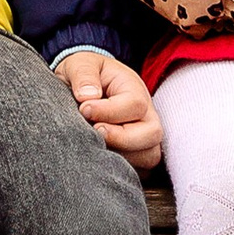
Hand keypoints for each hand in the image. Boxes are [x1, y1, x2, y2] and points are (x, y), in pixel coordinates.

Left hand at [52, 47, 163, 170]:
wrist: (86, 85)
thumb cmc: (85, 73)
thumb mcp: (81, 63)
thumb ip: (84, 75)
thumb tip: (87, 97)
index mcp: (134, 89)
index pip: (134, 105)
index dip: (109, 112)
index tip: (84, 109)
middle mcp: (146, 114)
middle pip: (153, 134)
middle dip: (121, 139)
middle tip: (94, 132)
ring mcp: (144, 136)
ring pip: (149, 156)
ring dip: (122, 156)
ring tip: (95, 145)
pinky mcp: (137, 154)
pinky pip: (139, 171)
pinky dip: (122, 169)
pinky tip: (99, 158)